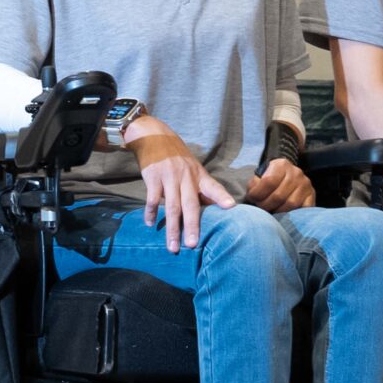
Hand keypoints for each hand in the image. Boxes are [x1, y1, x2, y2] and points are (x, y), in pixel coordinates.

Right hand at [128, 116, 235, 252]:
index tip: (231, 207)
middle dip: (192, 226)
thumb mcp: (193, 168)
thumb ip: (201, 187)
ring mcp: (169, 177)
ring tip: (173, 247)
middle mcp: (186, 177)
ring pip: (172, 207)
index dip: (222, 197)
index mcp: (198, 175)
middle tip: (193, 245)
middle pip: (190, 205)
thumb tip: (215, 208)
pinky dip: (152, 212)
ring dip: (172, 228)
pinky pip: (153, 199)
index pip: (213, 187)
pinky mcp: (153, 177)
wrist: (154, 135)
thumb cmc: (176, 156)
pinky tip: (151, 224)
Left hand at [243, 156, 316, 213]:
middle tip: (261, 208)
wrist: (287, 176)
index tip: (252, 198)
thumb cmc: (270, 178)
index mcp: (281, 165)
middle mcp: (296, 173)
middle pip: (279, 195)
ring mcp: (305, 184)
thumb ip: (254, 184)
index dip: (257, 193)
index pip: (269, 181)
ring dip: (278, 211)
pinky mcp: (312, 195)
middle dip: (266, 205)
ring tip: (271, 210)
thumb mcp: (260, 176)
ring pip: (290, 204)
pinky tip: (284, 214)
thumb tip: (254, 195)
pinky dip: (293, 214)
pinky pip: (303, 209)